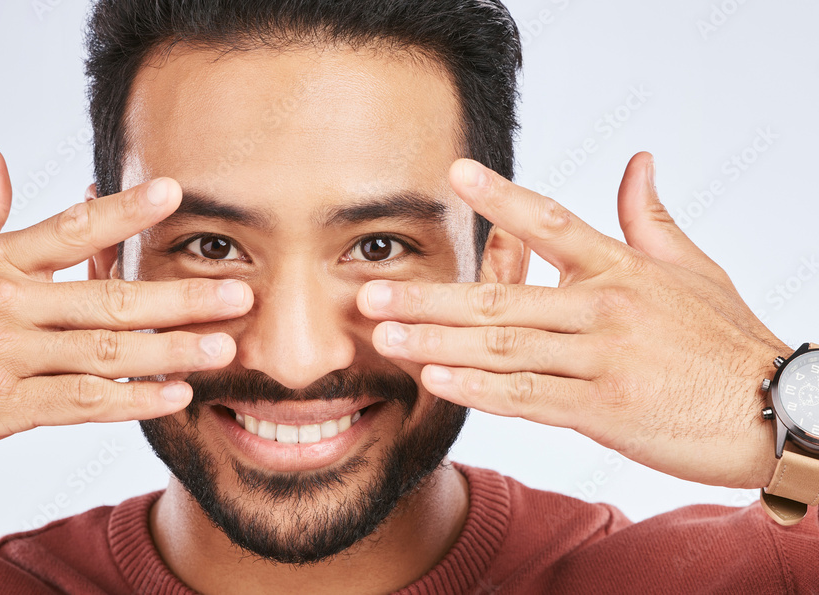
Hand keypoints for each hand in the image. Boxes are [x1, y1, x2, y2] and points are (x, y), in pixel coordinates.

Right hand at [0, 147, 251, 466]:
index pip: (70, 229)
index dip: (123, 211)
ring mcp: (7, 358)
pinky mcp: (4, 407)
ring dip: (170, 350)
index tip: (173, 195)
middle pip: (107, 298)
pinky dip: (130, 400)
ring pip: (104, 352)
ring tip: (222, 347)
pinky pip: (80, 403)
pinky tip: (172, 395)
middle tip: (237, 294)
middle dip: (179, 296)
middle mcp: (6, 305)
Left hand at [358, 152, 788, 488]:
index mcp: (622, 267)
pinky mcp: (604, 409)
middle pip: (502, 298)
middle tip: (370, 292)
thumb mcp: (692, 267)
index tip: (453, 175)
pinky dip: (479, 390)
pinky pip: (529, 398)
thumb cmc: (727, 338)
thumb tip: (638, 160)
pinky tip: (436, 381)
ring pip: (505, 349)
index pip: (550, 223)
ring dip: (437, 344)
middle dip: (430, 296)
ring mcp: (602, 359)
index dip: (499, 198)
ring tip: (384, 336)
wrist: (776, 409)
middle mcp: (605, 308)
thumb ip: (650, 216)